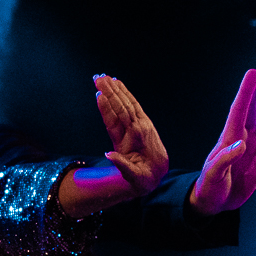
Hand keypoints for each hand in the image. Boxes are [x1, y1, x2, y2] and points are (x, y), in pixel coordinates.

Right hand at [94, 74, 168, 196]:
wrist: (158, 174)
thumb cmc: (145, 177)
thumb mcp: (134, 176)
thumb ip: (123, 166)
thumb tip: (108, 155)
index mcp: (135, 137)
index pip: (119, 118)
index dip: (108, 107)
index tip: (99, 94)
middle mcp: (138, 127)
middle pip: (122, 105)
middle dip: (110, 91)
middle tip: (97, 78)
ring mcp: (140, 123)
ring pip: (127, 102)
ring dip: (115, 89)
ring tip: (103, 77)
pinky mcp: (140, 123)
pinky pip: (131, 105)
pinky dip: (123, 94)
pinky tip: (117, 84)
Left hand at [190, 60, 255, 214]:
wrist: (217, 200)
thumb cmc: (210, 186)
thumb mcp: (213, 174)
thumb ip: (225, 159)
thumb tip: (242, 144)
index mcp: (229, 137)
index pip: (239, 109)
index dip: (245, 91)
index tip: (252, 72)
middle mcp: (243, 135)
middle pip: (253, 104)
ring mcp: (255, 143)